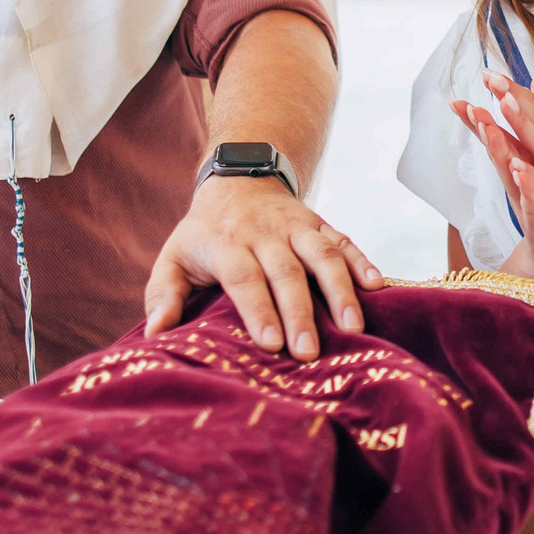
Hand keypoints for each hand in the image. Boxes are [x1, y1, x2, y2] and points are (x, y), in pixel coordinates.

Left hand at [143, 177, 383, 360]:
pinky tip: (377, 286)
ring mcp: (296, 226)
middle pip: (286, 272)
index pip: (244, 277)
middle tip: (309, 352)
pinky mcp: (319, 224)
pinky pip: (344, 241)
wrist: (237, 180)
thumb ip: (163, 295)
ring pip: (322, 255)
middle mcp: (264, 232)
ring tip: (353, 328)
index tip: (270, 343)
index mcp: (226, 244)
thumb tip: (156, 334)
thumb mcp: (173, 257)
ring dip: (339, 291)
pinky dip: (362, 261)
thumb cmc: (204, 233)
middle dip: (299, 313)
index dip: (258, 309)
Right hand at [450, 101, 533, 283]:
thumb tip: (514, 113)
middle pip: (496, 151)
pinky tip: (520, 172)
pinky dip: (526, 186)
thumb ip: (523, 143)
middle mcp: (515, 181)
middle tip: (469, 105)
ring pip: (509, 172)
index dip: (481, 116)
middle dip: (482, 128)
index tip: (464, 94)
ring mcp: (524, 200)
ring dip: (499, 151)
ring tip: (489, 129)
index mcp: (518, 165)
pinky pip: (532, 201)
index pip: (496, 137)